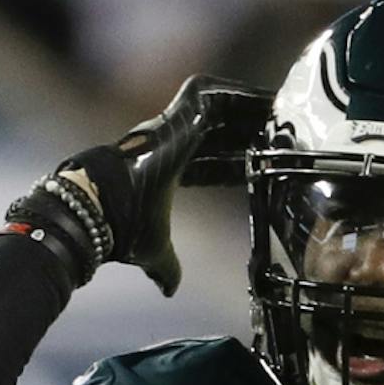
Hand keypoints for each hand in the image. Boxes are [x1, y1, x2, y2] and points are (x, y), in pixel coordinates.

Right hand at [5, 75, 272, 296]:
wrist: (103, 204)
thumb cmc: (124, 227)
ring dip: (248, 109)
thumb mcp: (155, 251)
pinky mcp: (178, 113)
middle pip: (219, 133)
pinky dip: (239, 95)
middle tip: (280, 133)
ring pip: (220, 109)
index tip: (257, 164)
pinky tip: (263, 98)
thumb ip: (166, 267)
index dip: (233, 163)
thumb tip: (169, 290)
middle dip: (248, 132)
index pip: (208, 163)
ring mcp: (174, 124)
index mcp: (168, 169)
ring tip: (278, 109)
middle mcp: (171, 142)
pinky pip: (215, 95)